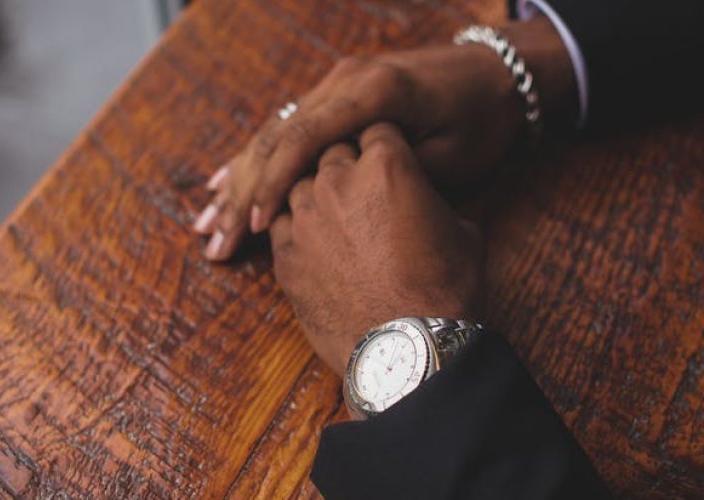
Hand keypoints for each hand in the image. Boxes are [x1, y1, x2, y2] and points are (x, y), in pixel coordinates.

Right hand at [194, 18, 574, 260]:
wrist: (496, 76)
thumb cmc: (482, 120)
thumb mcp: (453, 156)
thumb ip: (397, 176)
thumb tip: (348, 209)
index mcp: (374, 91)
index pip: (306, 136)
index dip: (277, 183)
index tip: (257, 224)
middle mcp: (346, 81)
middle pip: (277, 136)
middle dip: (243, 191)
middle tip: (215, 239)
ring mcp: (338, 85)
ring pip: (274, 133)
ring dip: (240, 181)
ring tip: (207, 224)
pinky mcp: (336, 97)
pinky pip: (287, 129)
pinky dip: (257, 162)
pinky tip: (226, 185)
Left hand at [268, 123, 485, 372]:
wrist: (407, 348)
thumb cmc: (445, 291)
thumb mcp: (463, 232)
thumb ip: (433, 202)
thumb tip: (424, 204)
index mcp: (387, 164)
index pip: (376, 129)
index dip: (384, 142)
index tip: (387, 157)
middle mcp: (338, 179)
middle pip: (331, 149)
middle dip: (346, 163)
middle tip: (361, 187)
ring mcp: (304, 216)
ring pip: (298, 182)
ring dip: (315, 193)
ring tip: (334, 216)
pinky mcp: (284, 253)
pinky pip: (279, 222)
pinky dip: (294, 227)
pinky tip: (313, 242)